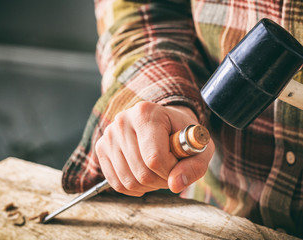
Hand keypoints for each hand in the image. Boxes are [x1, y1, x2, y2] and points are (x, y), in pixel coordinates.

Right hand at [95, 101, 213, 195]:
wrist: (164, 123)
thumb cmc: (182, 134)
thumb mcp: (200, 147)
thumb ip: (194, 166)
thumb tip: (175, 185)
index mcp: (146, 113)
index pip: (155, 158)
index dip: (171, 171)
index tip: (179, 165)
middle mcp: (123, 121)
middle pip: (142, 173)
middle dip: (162, 180)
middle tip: (171, 170)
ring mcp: (109, 135)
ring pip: (129, 182)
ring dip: (149, 186)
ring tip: (159, 171)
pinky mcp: (102, 148)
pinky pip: (117, 183)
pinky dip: (134, 188)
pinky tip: (145, 175)